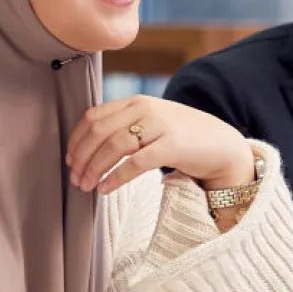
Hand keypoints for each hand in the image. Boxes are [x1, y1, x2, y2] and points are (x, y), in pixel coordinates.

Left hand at [67, 95, 254, 193]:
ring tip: (87, 186)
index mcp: (136, 102)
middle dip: (81, 158)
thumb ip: (125, 125)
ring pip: (114, 146)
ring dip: (94, 169)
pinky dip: (115, 178)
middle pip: (99, 132)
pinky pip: (135, 163)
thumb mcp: (151, 123)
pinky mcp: (173, 145)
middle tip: (75, 179)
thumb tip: (87, 147)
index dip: (76, 140)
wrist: (222, 145)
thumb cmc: (182, 138)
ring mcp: (160, 125)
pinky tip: (105, 189)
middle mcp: (146, 108)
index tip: (70, 160)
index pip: (94, 117)